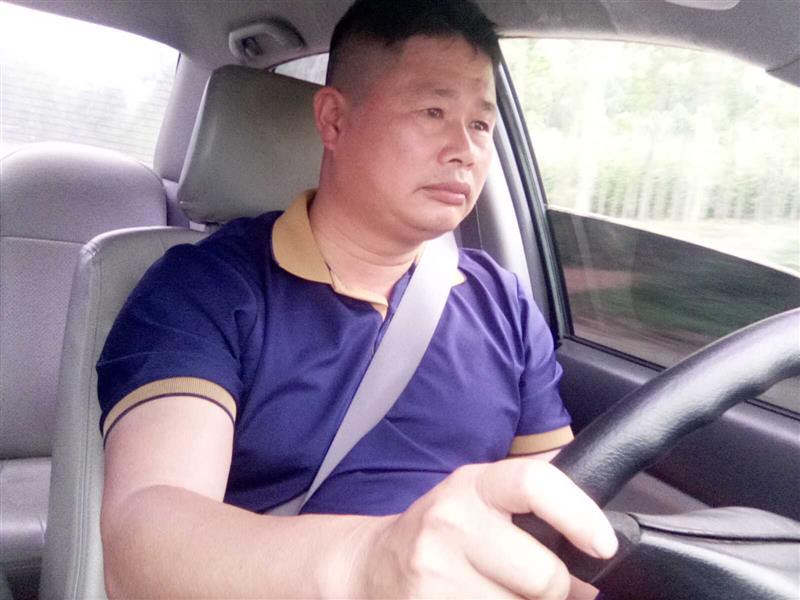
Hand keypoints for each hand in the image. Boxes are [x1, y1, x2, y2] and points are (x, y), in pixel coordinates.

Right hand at [353, 457, 616, 598]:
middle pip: (544, 575)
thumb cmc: (441, 531)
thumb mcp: (480, 499)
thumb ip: (535, 506)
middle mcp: (451, 523)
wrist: (373, 565)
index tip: (603, 544)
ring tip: (497, 593)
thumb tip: (597, 550)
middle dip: (551, 589)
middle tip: (529, 582)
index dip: (578, 514)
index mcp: (473, 486)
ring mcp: (435, 573)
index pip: (534, 483)